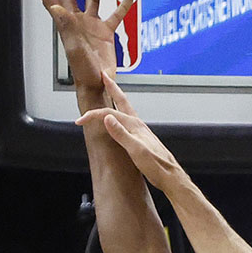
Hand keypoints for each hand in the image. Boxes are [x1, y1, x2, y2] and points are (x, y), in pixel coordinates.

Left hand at [25, 0, 133, 106]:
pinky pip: (115, 15)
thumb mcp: (73, 47)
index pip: (51, 0)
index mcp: (66, 23)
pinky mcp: (106, 32)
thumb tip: (55, 6)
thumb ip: (66, 25)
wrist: (98, 82)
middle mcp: (78, 21)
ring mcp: (92, 25)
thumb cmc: (82, 69)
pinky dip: (123, 6)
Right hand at [75, 75, 192, 191]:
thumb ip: (121, 133)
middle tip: (104, 76)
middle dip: (112, 88)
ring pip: (126, 109)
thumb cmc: (156, 166)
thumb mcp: (136, 150)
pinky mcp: (142, 138)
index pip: (109, 113)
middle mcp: (139, 125)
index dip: (93, 115)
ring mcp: (141, 130)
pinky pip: (128, 119)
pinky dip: (121, 112)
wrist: (170, 176)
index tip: (80, 120)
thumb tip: (107, 118)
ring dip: (117, 98)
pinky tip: (121, 117)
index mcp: (135, 126)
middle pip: (122, 101)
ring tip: (112, 90)